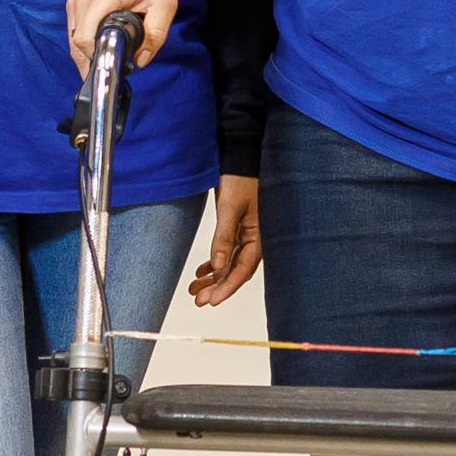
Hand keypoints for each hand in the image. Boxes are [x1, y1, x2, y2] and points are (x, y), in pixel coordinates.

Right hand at [64, 0, 181, 70]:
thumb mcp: (165, 4)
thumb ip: (156, 34)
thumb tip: (140, 61)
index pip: (84, 39)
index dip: (97, 58)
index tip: (114, 68)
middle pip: (76, 44)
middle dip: (94, 61)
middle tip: (115, 70)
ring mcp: (76, 0)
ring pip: (72, 41)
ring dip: (89, 53)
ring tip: (111, 57)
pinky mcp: (75, 2)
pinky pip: (74, 32)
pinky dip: (85, 44)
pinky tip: (103, 46)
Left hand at [186, 174, 264, 305]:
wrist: (241, 154)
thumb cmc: (242, 177)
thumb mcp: (230, 208)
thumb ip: (224, 238)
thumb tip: (218, 266)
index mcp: (260, 235)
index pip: (244, 269)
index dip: (228, 287)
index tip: (212, 301)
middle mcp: (256, 238)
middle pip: (237, 270)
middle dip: (218, 287)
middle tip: (199, 300)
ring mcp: (248, 233)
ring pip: (230, 263)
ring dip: (214, 277)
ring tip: (195, 290)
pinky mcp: (240, 226)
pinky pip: (228, 251)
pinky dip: (214, 262)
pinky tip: (201, 272)